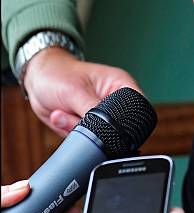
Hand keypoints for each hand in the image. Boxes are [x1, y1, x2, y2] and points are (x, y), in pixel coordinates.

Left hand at [23, 47, 141, 135]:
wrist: (37, 80)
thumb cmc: (58, 74)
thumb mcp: (76, 91)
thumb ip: (92, 111)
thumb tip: (105, 130)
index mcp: (120, 85)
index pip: (137, 107)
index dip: (126, 120)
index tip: (104, 123)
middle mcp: (114, 101)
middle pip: (117, 127)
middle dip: (93, 126)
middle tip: (74, 114)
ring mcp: (100, 114)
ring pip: (98, 136)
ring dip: (76, 128)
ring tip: (62, 112)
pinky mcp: (87, 125)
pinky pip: (84, 138)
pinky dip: (69, 130)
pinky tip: (59, 115)